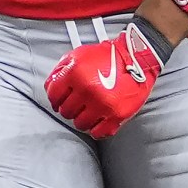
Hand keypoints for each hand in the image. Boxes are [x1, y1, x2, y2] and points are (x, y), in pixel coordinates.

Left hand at [44, 24, 160, 137]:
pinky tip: (98, 120)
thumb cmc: (109, 56)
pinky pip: (98, 132)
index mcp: (75, 73)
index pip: (53, 96)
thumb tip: (50, 87)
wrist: (137, 58)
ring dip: (82, 119)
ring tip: (89, 111)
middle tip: (77, 105)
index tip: (59, 102)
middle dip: (70, 108)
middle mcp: (88, 89)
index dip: (55, 100)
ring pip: (80, 124)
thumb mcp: (78, 55)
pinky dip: (96, 129)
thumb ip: (60, 70)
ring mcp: (102, 103)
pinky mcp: (117, 114)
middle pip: (66, 112)